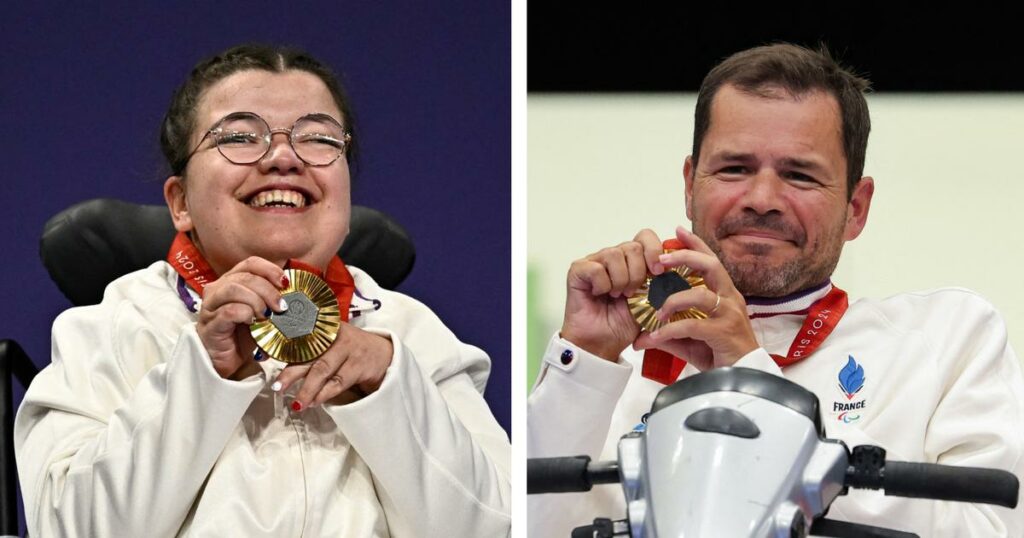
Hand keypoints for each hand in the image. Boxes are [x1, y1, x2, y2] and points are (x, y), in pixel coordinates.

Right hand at [196, 256, 287, 379]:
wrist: (229, 362)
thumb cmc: (244, 335)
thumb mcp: (262, 313)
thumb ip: (272, 300)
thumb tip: (294, 293)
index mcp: (231, 281)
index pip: (250, 263)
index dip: (270, 270)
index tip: (286, 283)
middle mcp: (217, 289)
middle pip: (245, 276)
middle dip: (268, 290)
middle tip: (281, 306)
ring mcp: (210, 306)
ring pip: (234, 289)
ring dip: (257, 301)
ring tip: (267, 315)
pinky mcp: (209, 325)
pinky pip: (228, 311)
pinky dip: (246, 314)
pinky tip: (253, 323)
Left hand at [272, 324, 393, 409]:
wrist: (384, 353)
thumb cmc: (349, 350)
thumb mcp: (331, 343)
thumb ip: (310, 350)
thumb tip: (280, 369)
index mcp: (324, 328)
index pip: (301, 337)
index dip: (283, 348)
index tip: (266, 357)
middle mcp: (336, 335)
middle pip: (309, 355)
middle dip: (291, 373)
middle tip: (277, 387)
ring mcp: (349, 349)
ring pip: (323, 370)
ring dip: (307, 389)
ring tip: (296, 404)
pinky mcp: (360, 364)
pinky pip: (339, 381)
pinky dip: (325, 393)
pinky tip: (315, 402)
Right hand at [561, 229, 666, 360]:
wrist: (602, 344)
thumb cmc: (624, 324)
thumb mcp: (653, 302)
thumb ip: (664, 283)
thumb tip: (677, 267)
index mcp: (633, 260)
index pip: (646, 237)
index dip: (654, 251)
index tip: (659, 272)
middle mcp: (614, 257)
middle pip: (633, 246)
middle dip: (638, 273)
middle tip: (632, 293)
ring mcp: (595, 261)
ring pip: (614, 254)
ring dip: (620, 280)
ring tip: (616, 295)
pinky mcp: (578, 270)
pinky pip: (596, 268)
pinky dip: (602, 285)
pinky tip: (599, 294)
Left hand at [632, 226, 757, 370]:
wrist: (742, 381)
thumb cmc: (721, 355)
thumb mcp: (691, 340)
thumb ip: (669, 332)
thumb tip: (641, 333)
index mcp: (725, 294)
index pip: (711, 261)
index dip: (695, 244)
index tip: (677, 230)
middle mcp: (730, 299)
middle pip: (710, 266)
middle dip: (684, 257)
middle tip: (659, 260)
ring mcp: (729, 315)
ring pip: (700, 295)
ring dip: (672, 300)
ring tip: (656, 311)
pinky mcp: (724, 333)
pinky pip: (692, 326)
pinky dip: (669, 331)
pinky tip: (654, 337)